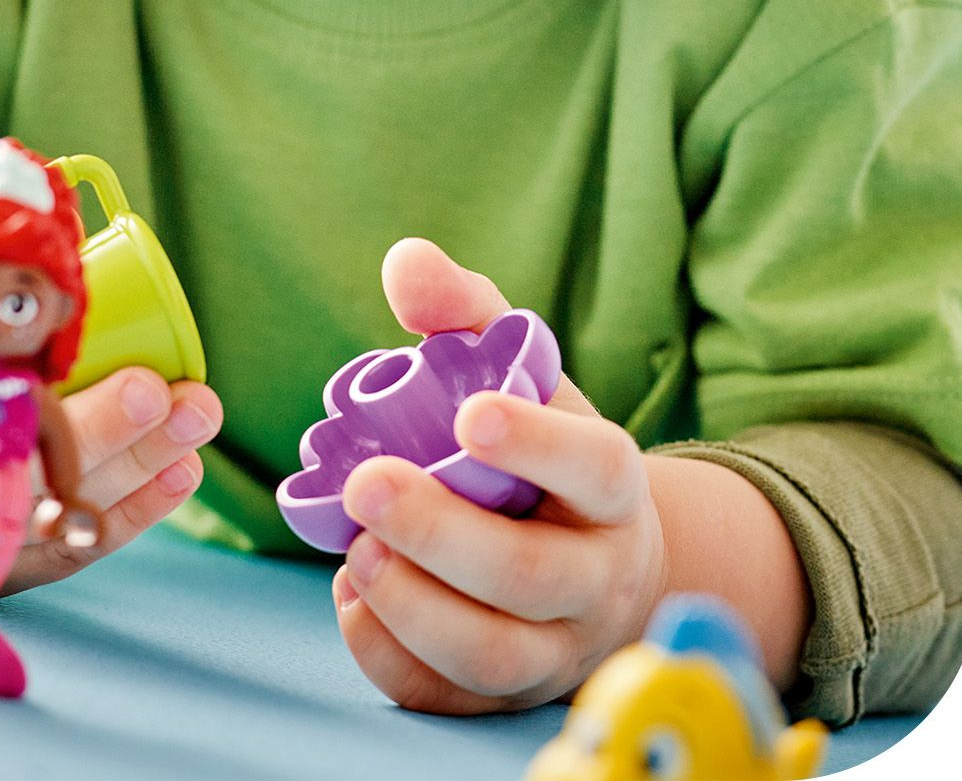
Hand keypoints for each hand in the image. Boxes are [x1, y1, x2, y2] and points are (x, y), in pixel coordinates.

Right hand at [0, 366, 222, 594]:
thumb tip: (51, 251)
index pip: (17, 437)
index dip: (94, 420)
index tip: (152, 384)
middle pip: (51, 478)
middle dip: (127, 437)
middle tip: (190, 403)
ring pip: (73, 513)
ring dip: (144, 469)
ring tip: (199, 421)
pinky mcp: (13, 563)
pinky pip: (79, 546)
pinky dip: (135, 511)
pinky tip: (182, 473)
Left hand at [333, 237, 667, 714]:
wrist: (597, 559)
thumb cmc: (543, 450)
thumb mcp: (521, 374)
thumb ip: (466, 314)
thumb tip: (406, 263)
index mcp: (612, 487)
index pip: (596, 467)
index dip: (537, 444)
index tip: (469, 413)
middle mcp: (598, 575)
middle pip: (532, 576)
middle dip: (441, 534)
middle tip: (364, 482)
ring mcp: (557, 647)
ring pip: (494, 652)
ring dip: (414, 606)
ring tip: (352, 551)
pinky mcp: (509, 695)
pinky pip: (451, 698)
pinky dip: (392, 657)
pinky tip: (349, 599)